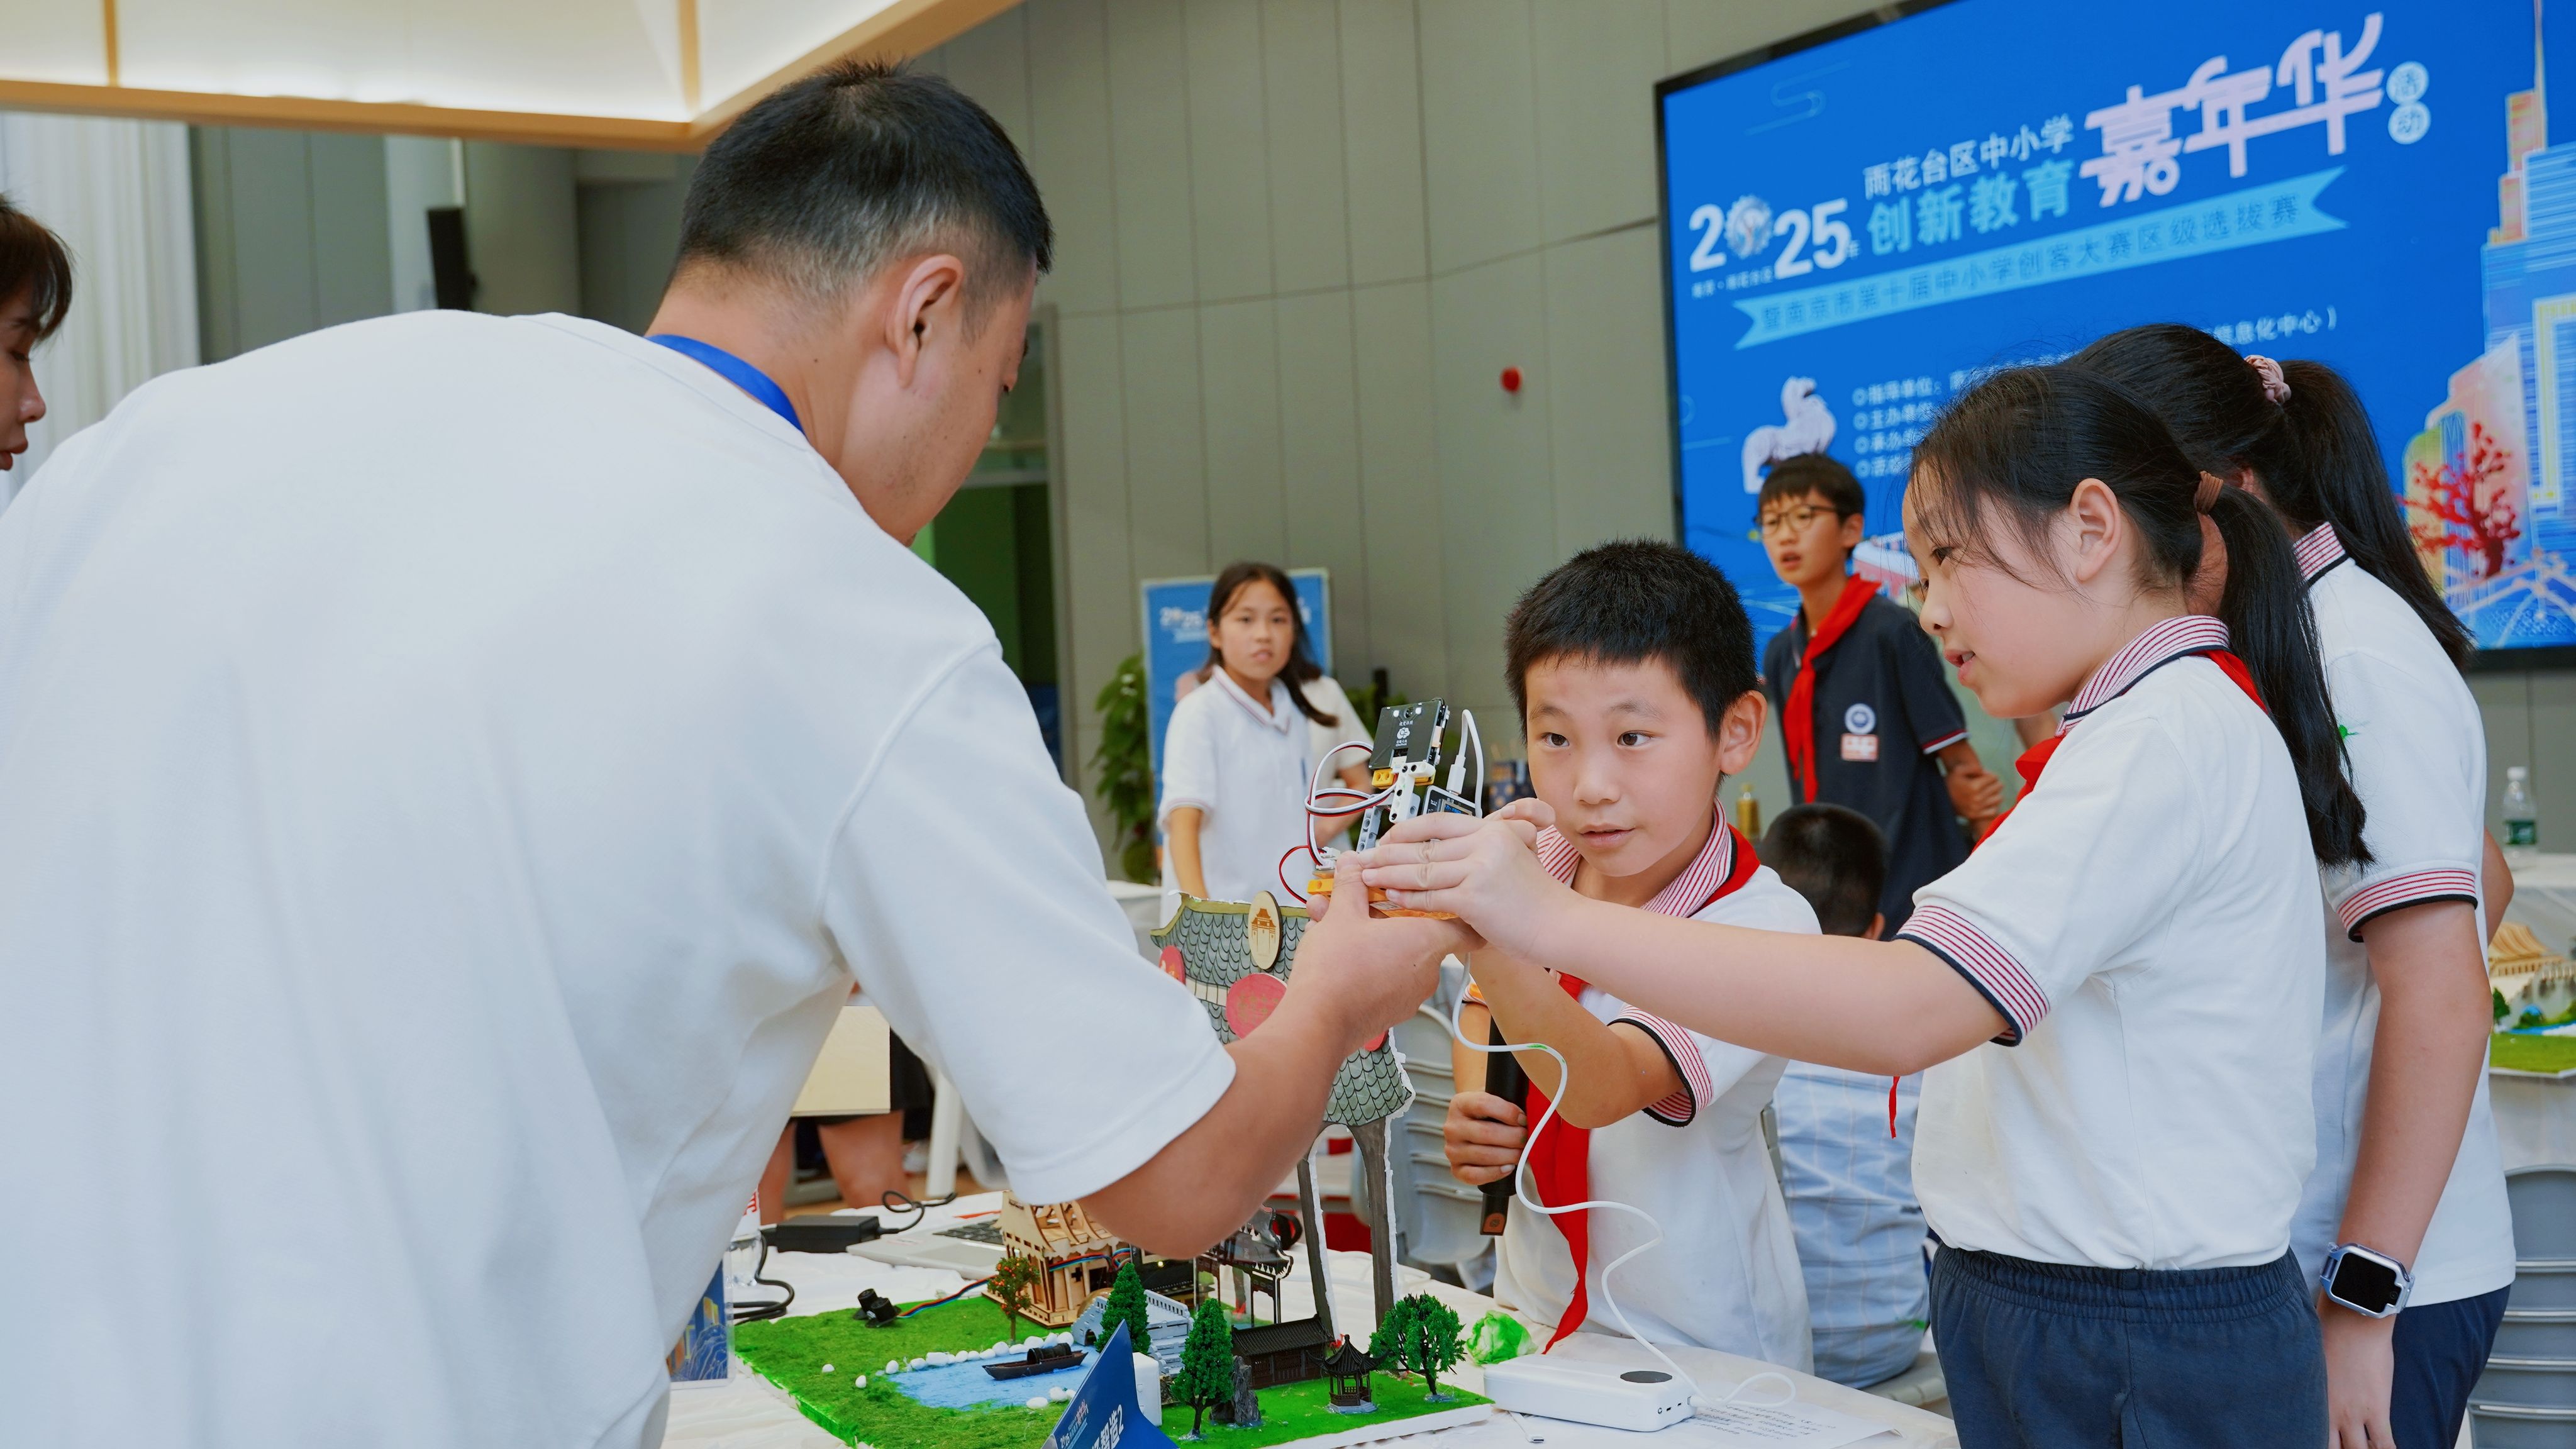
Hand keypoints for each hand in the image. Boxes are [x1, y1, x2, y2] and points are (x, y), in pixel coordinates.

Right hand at [1287, 858, 1474, 1054]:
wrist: (1318, 1022)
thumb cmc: (1337, 968)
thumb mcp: (1342, 913)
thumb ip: (1351, 885)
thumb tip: (1352, 864)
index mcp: (1426, 942)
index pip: (1464, 928)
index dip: (1455, 911)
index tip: (1444, 901)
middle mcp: (1426, 971)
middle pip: (1416, 933)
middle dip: (1383, 913)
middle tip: (1355, 901)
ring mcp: (1409, 995)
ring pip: (1393, 953)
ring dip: (1365, 934)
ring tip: (1327, 920)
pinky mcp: (1389, 1010)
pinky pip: (1382, 975)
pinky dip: (1363, 959)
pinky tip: (1329, 947)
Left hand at [1345, 805, 1563, 955]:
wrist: (1562, 925)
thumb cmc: (1538, 901)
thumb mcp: (1515, 859)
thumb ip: (1484, 851)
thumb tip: (1450, 853)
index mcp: (1493, 831)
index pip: (1438, 823)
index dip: (1407, 830)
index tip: (1387, 839)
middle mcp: (1485, 843)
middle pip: (1424, 846)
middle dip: (1389, 853)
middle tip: (1365, 859)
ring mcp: (1479, 869)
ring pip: (1421, 869)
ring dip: (1389, 874)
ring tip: (1368, 877)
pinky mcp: (1474, 897)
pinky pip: (1430, 897)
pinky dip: (1407, 898)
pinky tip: (1391, 898)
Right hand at [1444, 1090, 1527, 1186]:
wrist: (1474, 1125)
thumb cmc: (1490, 1113)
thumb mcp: (1496, 1098)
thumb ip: (1509, 1101)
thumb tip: (1532, 1115)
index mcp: (1460, 1104)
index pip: (1484, 1105)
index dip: (1508, 1112)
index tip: (1523, 1119)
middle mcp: (1453, 1127)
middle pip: (1486, 1133)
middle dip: (1513, 1137)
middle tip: (1527, 1138)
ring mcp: (1452, 1150)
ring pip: (1484, 1155)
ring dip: (1509, 1155)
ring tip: (1522, 1152)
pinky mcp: (1456, 1169)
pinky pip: (1475, 1176)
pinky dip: (1495, 1173)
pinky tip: (1508, 1167)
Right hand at [1945, 759, 2003, 822]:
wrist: (1940, 800)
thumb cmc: (1950, 783)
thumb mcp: (1958, 770)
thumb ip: (1972, 767)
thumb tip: (1984, 771)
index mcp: (1974, 786)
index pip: (1994, 777)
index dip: (1990, 774)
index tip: (1983, 775)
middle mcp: (1977, 798)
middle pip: (1998, 787)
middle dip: (1994, 783)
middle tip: (1986, 783)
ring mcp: (1977, 808)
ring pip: (1998, 798)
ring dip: (1995, 793)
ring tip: (1988, 791)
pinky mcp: (1976, 815)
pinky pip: (1993, 810)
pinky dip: (1993, 805)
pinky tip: (1987, 801)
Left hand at [2319, 1300, 2396, 1448]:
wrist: (2353, 1319)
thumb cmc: (2327, 1330)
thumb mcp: (2310, 1361)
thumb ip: (2310, 1380)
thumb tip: (2298, 1377)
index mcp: (2309, 1400)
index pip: (2306, 1435)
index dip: (2313, 1441)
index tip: (2320, 1438)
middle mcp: (2328, 1412)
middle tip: (2346, 1445)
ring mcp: (2353, 1414)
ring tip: (2366, 1447)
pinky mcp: (2377, 1410)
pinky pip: (2385, 1444)